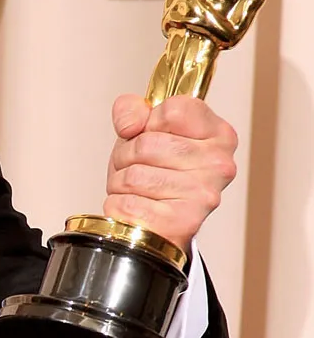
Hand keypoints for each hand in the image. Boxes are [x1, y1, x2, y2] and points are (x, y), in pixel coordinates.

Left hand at [104, 93, 237, 253]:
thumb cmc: (155, 176)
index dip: (149, 121)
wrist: (157, 228)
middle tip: (137, 167)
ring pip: (134, 175)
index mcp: (219, 134)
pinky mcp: (182, 223)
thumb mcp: (143, 132)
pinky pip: (128, 204)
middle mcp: (219, 164)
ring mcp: (203, 195)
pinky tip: (137, 208)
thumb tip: (131, 123)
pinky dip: (119, 207)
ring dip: (120, 183)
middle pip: (147, 143)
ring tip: (136, 189)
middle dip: (127, 156)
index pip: (173, 109)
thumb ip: (132, 110)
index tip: (152, 134)